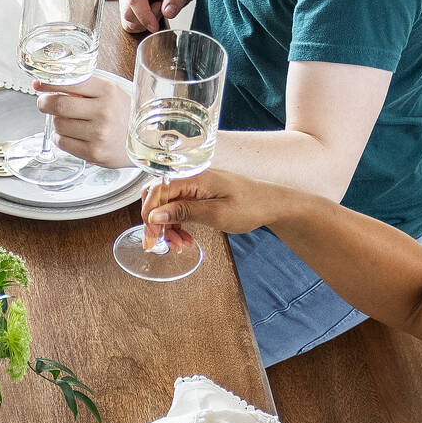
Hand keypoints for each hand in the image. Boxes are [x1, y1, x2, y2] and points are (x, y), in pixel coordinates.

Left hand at [40, 72, 132, 166]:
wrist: (146, 142)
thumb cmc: (125, 115)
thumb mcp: (112, 93)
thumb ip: (86, 87)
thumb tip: (53, 82)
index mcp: (107, 91)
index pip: (70, 82)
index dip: (49, 82)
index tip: (38, 83)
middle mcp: (103, 111)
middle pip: (58, 104)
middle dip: (45, 103)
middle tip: (43, 103)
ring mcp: (98, 134)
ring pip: (58, 124)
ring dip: (56, 122)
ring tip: (68, 121)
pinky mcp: (93, 153)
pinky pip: (62, 142)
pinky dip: (60, 137)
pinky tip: (70, 134)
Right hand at [119, 0, 201, 31]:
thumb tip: (167, 13)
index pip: (134, 0)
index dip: (144, 17)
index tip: (156, 27)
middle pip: (127, 13)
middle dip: (145, 20)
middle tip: (162, 9)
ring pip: (127, 21)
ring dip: (144, 23)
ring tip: (159, 9)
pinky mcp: (127, 5)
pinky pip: (130, 24)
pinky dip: (142, 25)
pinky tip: (153, 14)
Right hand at [138, 164, 281, 258]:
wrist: (271, 204)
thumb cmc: (250, 206)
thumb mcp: (215, 214)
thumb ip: (183, 212)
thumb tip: (155, 214)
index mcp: (194, 177)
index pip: (157, 191)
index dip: (150, 215)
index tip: (154, 237)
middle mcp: (191, 177)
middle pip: (157, 197)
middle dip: (157, 222)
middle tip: (165, 244)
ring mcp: (195, 185)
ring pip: (166, 205)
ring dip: (168, 227)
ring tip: (180, 245)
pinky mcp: (199, 193)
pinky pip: (178, 207)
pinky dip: (177, 224)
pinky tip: (186, 238)